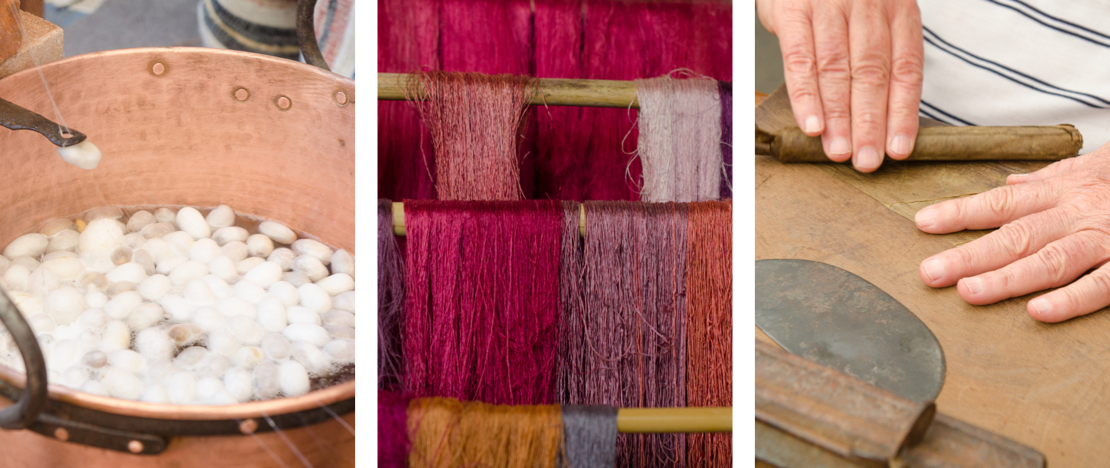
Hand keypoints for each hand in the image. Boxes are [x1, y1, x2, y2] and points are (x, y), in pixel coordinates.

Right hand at [757, 0, 923, 171]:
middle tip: (866, 161)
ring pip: (837, 71)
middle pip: (872, 75)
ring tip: (838, 152)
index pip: (905, 69)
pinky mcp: (793, 10)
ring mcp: (828, 7)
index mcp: (897, 10)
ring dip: (839, 117)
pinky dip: (806, 96)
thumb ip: (878, 52)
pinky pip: (800, 59)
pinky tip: (812, 124)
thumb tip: (882, 114)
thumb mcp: (872, 11)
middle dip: (870, 124)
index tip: (897, 150)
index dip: (902, 113)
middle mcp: (867, 6)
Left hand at [915, 142, 1109, 322]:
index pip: (1001, 202)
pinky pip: (1104, 284)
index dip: (960, 211)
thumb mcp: (1090, 168)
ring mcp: (1106, 237)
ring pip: (1052, 259)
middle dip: (969, 253)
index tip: (922, 223)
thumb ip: (1047, 182)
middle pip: (1016, 234)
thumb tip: (1008, 187)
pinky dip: (1072, 298)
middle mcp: (1078, 212)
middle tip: (929, 273)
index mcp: (1063, 191)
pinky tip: (1039, 312)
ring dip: (1008, 277)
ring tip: (968, 292)